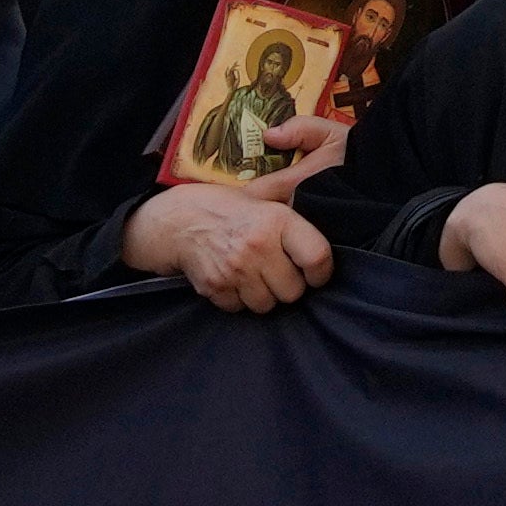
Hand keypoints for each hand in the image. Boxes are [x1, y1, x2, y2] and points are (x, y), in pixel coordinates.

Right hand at [125, 182, 334, 311]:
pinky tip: (233, 280)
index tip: (315, 274)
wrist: (176, 221)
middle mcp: (257, 246)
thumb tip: (329, 221)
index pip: (317, 257)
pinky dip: (239, 300)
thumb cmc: (226, 208)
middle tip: (277, 272)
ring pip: (267, 305)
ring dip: (264, 296)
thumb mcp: (262, 196)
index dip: (321, 272)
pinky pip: (240, 309)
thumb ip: (293, 209)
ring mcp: (235, 270)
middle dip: (288, 286)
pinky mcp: (214, 288)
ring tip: (254, 275)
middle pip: (293, 291)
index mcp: (276, 220)